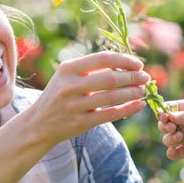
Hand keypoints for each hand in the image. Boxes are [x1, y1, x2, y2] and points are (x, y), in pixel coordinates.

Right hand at [30, 51, 149, 145]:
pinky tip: (139, 106)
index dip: (124, 60)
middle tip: (146, 78)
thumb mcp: (67, 76)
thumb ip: (91, 69)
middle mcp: (70, 86)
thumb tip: (127, 64)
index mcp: (68, 68)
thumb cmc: (59, 95)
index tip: (138, 64)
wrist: (38, 124)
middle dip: (132, 77)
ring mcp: (74, 106)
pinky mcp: (80, 123)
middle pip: (110, 78)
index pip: (102, 59)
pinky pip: (110, 115)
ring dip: (132, 93)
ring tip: (143, 90)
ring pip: (112, 97)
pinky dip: (128, 109)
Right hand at [157, 100, 183, 159]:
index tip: (164, 117)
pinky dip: (171, 153)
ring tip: (180, 137)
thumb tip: (168, 116)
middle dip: (164, 127)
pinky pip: (174, 153)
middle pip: (163, 126)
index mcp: (183, 109)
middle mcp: (181, 123)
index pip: (165, 110)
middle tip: (172, 128)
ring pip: (167, 140)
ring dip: (169, 139)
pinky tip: (175, 150)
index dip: (161, 114)